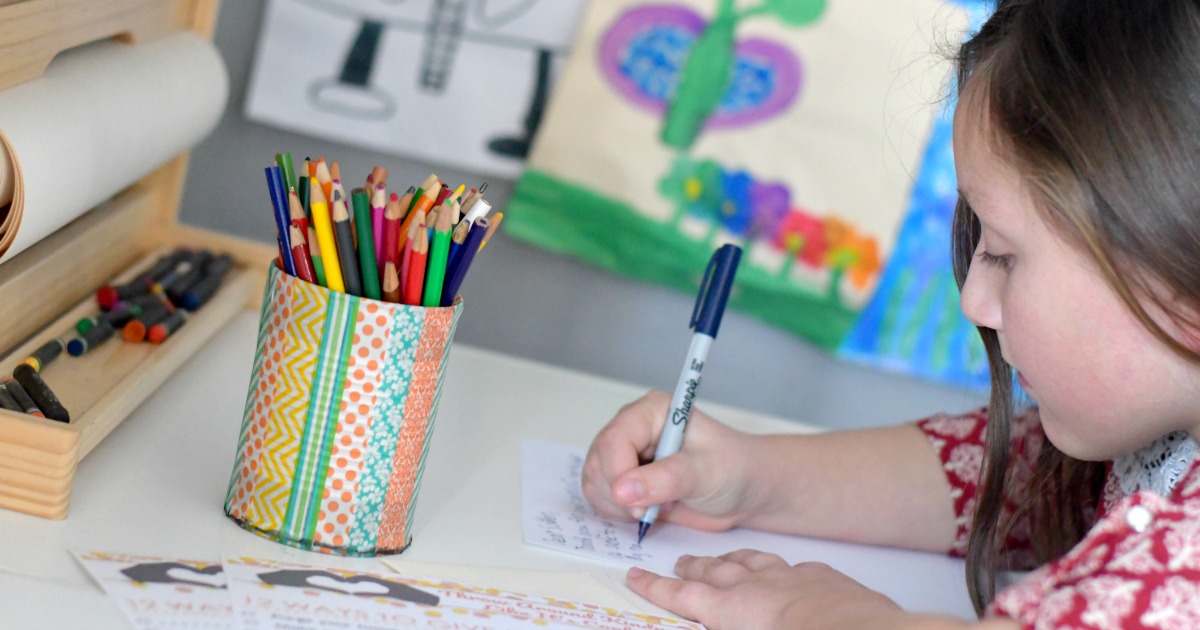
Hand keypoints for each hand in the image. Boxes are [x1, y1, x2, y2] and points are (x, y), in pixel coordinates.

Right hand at [581, 390, 760, 531]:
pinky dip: (616, 513)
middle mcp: (632, 428)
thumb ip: (666, 479)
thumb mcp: (705, 473)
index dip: (618, 475)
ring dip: (616, 506)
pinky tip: (646, 511)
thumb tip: (623, 491)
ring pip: (594, 481)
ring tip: (654, 507)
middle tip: (650, 510)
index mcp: (651, 412)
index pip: (614, 440)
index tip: (639, 507)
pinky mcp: (622, 478)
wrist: (743, 490)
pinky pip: (599, 497)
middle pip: (597, 462)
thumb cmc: (732, 470)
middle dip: (617, 495)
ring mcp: (624, 453)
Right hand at [626, 550, 903, 629]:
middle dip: (693, 567)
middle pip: (714, 571)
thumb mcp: (738, 628)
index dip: (656, 586)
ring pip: (752, 560)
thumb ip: (720, 624)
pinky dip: (782, 567)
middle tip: (680, 563)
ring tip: (723, 559)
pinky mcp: (821, 577)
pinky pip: (794, 567)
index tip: (636, 575)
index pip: (683, 595)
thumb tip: (707, 619)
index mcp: (729, 610)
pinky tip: (785, 569)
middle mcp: (754, 586)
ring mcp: (789, 577)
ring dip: (733, 559)